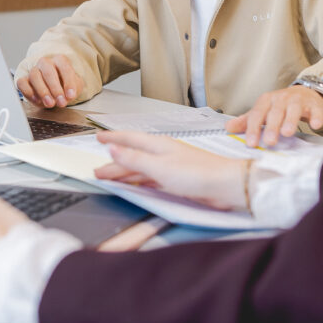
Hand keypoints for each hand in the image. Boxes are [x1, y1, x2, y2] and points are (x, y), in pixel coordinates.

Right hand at [16, 54, 83, 107]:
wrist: (55, 92)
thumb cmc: (65, 86)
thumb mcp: (74, 88)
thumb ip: (72, 91)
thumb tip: (68, 97)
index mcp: (60, 60)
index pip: (65, 68)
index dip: (68, 83)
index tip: (71, 96)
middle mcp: (46, 63)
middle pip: (48, 71)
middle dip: (55, 88)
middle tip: (61, 102)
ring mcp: (34, 70)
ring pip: (34, 76)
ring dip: (43, 91)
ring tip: (50, 103)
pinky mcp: (24, 80)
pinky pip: (22, 83)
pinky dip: (28, 92)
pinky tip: (37, 100)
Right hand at [96, 132, 248, 210]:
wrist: (224, 185)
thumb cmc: (198, 173)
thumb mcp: (159, 167)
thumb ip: (134, 159)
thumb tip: (113, 148)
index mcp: (158, 145)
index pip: (129, 138)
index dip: (113, 138)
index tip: (99, 138)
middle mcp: (163, 152)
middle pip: (132, 155)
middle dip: (114, 160)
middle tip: (98, 168)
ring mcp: (169, 165)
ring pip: (140, 167)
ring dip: (125, 172)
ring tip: (110, 178)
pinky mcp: (176, 179)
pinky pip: (150, 178)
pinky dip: (138, 180)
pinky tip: (135, 184)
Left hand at [226, 86, 322, 146]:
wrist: (304, 92)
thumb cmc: (280, 105)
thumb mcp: (262, 110)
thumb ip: (247, 120)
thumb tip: (228, 128)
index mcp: (266, 101)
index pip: (257, 114)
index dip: (253, 128)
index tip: (251, 143)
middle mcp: (281, 99)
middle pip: (275, 113)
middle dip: (272, 127)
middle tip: (269, 142)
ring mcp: (298, 101)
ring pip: (293, 110)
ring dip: (290, 121)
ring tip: (288, 133)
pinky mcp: (314, 105)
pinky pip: (315, 111)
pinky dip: (316, 117)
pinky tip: (315, 125)